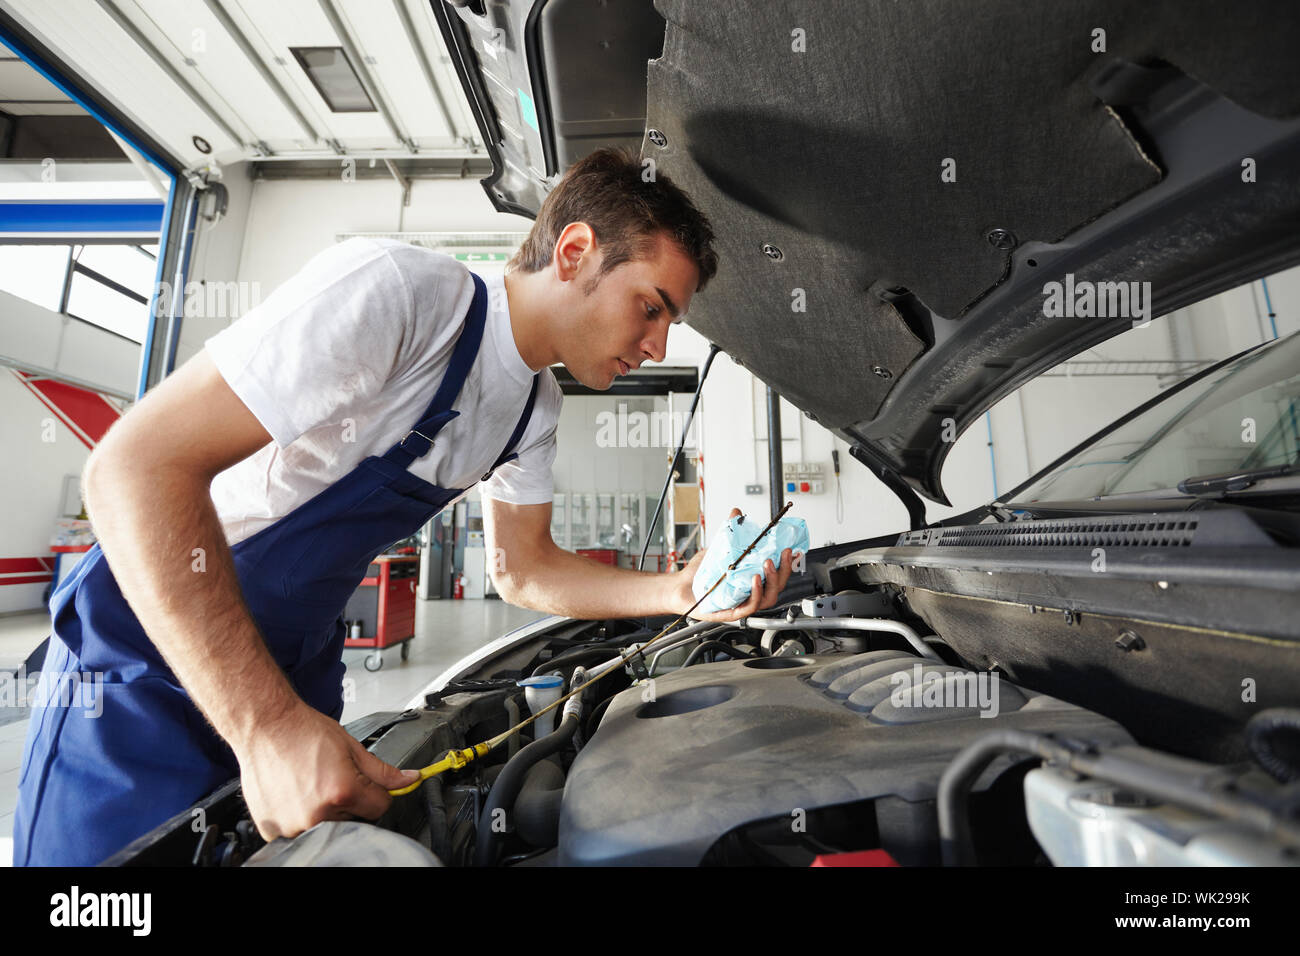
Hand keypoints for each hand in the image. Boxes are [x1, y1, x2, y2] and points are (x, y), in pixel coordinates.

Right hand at [236, 702, 420, 841]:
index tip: (366, 783)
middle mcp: (317, 815)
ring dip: (325, 810)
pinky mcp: (273, 831)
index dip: (377, 792)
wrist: (265, 726)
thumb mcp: (351, 746)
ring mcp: (293, 826)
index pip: (380, 807)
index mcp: (342, 793)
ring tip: (311, 784)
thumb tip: (408, 780)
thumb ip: (382, 771)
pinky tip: (295, 794)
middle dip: (350, 800)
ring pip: (327, 826)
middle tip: (331, 777)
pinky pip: (298, 832)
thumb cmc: (303, 731)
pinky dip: (300, 817)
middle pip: (353, 818)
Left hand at [667, 508, 799, 622]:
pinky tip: (755, 580)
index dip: (788, 564)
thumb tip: (736, 512)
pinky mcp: (731, 611)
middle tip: (784, 554)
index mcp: (752, 580)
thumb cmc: (700, 574)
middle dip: (784, 569)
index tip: (792, 549)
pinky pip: (749, 606)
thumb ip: (729, 532)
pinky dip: (755, 594)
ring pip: (768, 598)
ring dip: (772, 581)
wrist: (679, 587)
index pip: (776, 574)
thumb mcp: (718, 548)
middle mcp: (750, 593)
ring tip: (768, 564)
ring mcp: (742, 603)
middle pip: (777, 586)